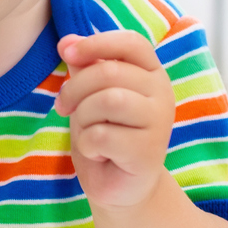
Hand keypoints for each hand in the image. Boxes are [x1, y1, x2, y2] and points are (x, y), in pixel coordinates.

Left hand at [54, 30, 175, 209]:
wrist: (118, 185)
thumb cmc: (105, 135)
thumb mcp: (90, 96)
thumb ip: (84, 67)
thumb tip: (66, 42)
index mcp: (151, 73)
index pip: (131, 43)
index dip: (96, 43)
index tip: (67, 53)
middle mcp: (162, 93)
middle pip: (109, 72)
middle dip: (75, 90)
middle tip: (64, 108)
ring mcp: (160, 122)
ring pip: (108, 101)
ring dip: (83, 117)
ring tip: (88, 132)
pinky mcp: (149, 151)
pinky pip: (102, 135)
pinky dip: (88, 145)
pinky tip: (99, 154)